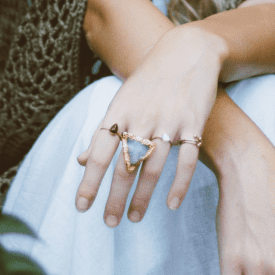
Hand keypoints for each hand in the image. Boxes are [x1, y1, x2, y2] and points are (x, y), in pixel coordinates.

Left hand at [75, 25, 226, 226]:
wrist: (186, 51)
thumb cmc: (148, 80)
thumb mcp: (120, 101)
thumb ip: (102, 132)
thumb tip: (80, 160)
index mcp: (119, 112)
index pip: (98, 153)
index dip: (89, 182)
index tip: (81, 207)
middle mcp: (141, 118)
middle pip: (123, 166)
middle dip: (113, 198)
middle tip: (108, 223)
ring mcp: (168, 121)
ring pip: (152, 168)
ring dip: (142, 197)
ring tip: (134, 218)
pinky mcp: (193, 123)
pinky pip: (186, 160)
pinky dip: (179, 185)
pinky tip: (171, 205)